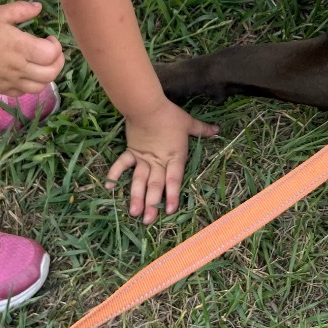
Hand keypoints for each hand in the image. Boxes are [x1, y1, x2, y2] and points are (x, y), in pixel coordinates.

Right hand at [0, 0, 63, 94]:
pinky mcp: (0, 89)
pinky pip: (22, 93)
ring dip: (46, 76)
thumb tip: (39, 8)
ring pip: (39, 87)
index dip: (56, 46)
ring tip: (42, 65)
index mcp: (22, 47)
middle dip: (58, 63)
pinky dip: (29, 85)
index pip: (52, 54)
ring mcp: (10, 81)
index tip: (49, 38)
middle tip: (52, 53)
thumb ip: (21, 10)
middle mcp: (20, 67)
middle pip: (51, 74)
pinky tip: (25, 75)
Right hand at [104, 99, 218, 223]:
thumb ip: (202, 129)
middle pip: (155, 185)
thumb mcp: (188, 123)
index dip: (172, 195)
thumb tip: (217, 129)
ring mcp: (143, 158)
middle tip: (148, 221)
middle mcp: (158, 161)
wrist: (147, 107)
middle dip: (152, 203)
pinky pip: (122, 165)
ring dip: (136, 196)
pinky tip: (109, 187)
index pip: (174, 179)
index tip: (169, 210)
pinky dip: (115, 174)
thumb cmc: (170, 115)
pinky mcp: (131, 151)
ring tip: (134, 212)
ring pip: (139, 180)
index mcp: (174, 156)